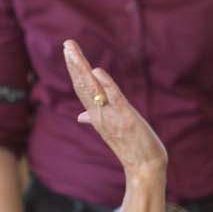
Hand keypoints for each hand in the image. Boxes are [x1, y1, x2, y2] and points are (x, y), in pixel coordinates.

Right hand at [64, 40, 166, 176]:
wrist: (144, 167)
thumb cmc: (130, 147)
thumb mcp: (111, 130)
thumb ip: (94, 118)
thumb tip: (81, 116)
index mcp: (96, 115)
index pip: (81, 88)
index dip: (74, 69)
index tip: (68, 51)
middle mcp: (99, 115)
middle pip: (83, 85)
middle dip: (75, 64)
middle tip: (67, 44)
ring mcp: (111, 117)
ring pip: (92, 90)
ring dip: (83, 69)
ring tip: (74, 52)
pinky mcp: (126, 119)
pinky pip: (114, 99)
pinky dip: (106, 85)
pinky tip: (98, 71)